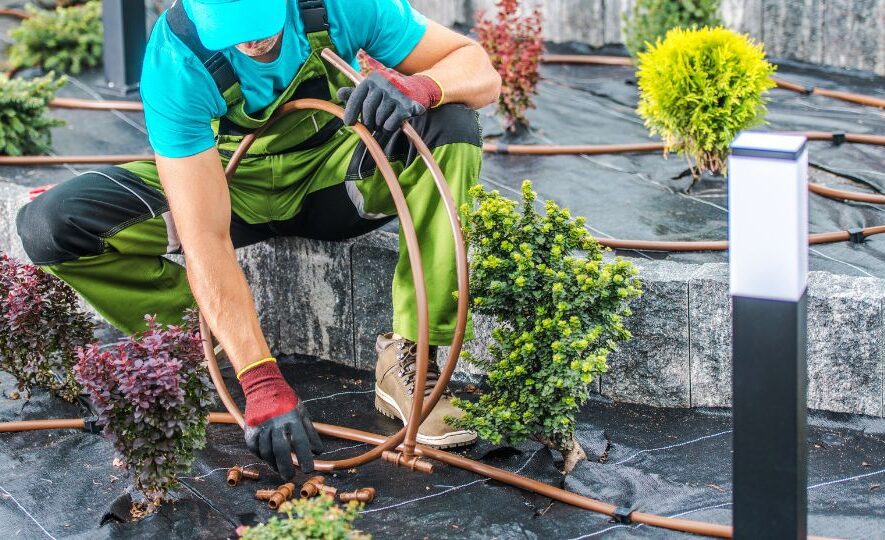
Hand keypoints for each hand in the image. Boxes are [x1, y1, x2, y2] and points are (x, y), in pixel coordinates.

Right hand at [239, 360, 323, 477]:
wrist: (263, 386)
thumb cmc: (287, 401)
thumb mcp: (302, 412)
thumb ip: (310, 432)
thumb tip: (318, 452)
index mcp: (292, 417)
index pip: (300, 441)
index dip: (305, 457)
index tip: (308, 470)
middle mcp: (276, 422)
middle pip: (281, 450)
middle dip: (286, 466)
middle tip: (290, 477)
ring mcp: (261, 425)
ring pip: (266, 451)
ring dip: (273, 463)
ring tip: (280, 468)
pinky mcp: (249, 428)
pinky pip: (254, 448)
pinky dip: (261, 455)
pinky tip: (268, 458)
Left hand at [338, 57, 442, 131]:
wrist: (417, 89)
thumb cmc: (389, 92)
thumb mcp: (372, 90)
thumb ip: (356, 93)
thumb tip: (339, 94)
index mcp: (372, 79)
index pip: (356, 97)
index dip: (350, 112)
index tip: (348, 123)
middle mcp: (383, 84)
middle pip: (367, 111)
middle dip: (368, 122)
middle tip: (371, 125)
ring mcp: (395, 94)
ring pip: (379, 119)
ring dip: (379, 126)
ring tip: (383, 124)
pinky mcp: (406, 106)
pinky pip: (390, 124)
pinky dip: (389, 128)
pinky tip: (393, 123)